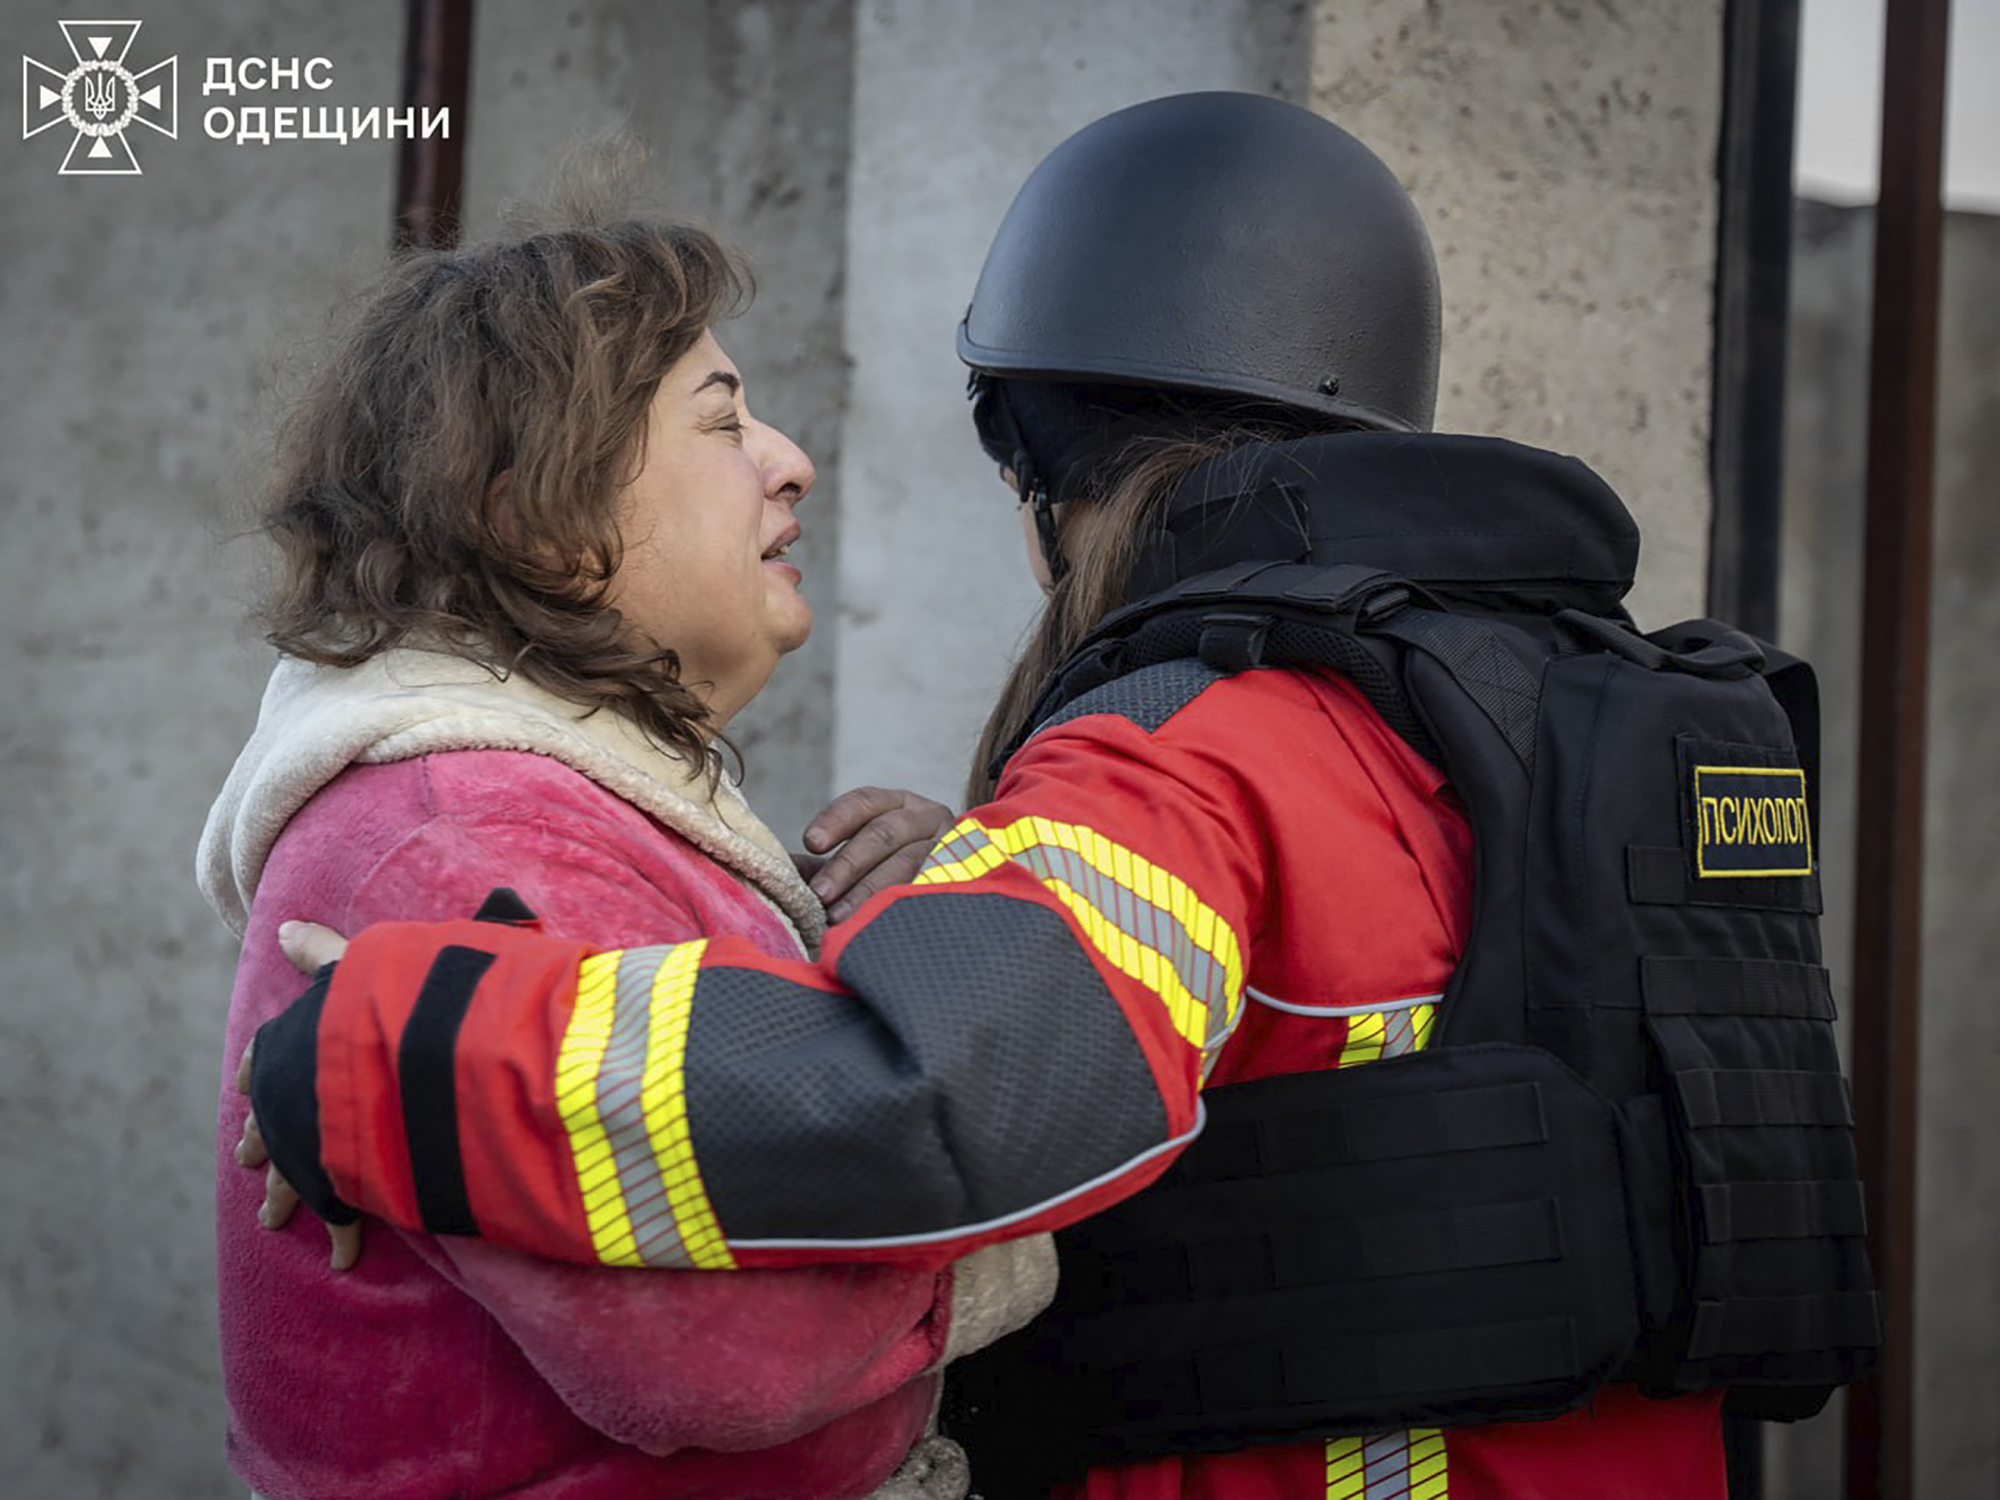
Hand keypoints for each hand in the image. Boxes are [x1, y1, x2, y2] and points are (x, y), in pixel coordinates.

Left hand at [231, 919, 360, 1269]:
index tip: (244, 1089)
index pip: (262, 1060)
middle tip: (249, 1162)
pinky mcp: (341, 1188)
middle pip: (267, 1128)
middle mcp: (290, 1104)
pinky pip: (344, 1221)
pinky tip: (344, 1259)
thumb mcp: (348, 966)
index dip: (256, 1072)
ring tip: (273, 1220)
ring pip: (291, 1182)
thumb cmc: (369, 1010)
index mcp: (287, 1052)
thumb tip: (287, 925)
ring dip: (284, 1201)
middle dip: (261, 1144)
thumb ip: (319, 952)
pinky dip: (345, 1241)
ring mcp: (311, 1151)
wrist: (385, 1065)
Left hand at [796, 786, 956, 922]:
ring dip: (868, 892)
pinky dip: (899, 905)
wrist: (957, 896)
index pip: (865, 801)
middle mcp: (929, 817)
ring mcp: (950, 846)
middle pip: (883, 833)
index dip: (836, 819)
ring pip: (906, 863)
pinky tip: (878, 923)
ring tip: (839, 918)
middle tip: (818, 895)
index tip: (810, 843)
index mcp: (900, 804)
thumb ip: (822, 866)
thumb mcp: (859, 862)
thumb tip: (780, 872)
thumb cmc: (892, 876)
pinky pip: (928, 889)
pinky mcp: (963, 877)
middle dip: (847, 865)